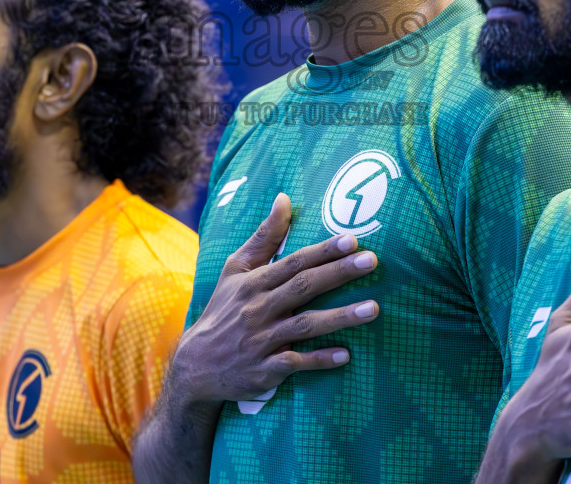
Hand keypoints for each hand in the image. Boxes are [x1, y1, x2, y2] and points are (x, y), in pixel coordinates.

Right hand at [169, 193, 380, 409]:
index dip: (322, 251)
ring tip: (373, 309)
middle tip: (370, 261)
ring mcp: (262, 341)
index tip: (351, 239)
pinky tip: (346, 354)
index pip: (292, 263)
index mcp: (253, 283)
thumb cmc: (224, 310)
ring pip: (306, 325)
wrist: (197, 365)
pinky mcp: (266, 370)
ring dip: (340, 317)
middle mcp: (259, 309)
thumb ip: (264, 237)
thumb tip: (284, 198)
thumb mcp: (236, 270)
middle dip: (338, 273)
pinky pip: (296, 363)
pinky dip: (320, 359)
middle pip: (303, 287)